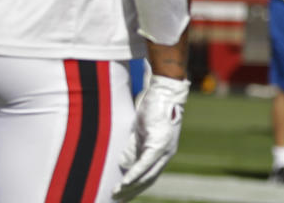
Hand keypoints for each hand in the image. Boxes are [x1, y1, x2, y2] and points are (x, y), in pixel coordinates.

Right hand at [113, 74, 189, 200]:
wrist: (163, 91)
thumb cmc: (151, 108)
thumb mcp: (140, 132)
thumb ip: (134, 147)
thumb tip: (123, 163)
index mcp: (163, 152)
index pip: (150, 176)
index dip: (136, 188)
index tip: (123, 196)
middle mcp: (167, 153)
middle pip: (149, 179)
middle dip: (131, 192)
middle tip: (116, 200)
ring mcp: (165, 149)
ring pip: (147, 174)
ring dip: (130, 186)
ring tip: (116, 194)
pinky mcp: (159, 142)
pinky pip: (146, 163)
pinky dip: (135, 173)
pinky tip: (124, 182)